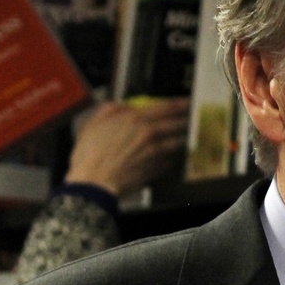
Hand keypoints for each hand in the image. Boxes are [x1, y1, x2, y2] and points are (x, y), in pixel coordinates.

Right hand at [65, 99, 189, 197]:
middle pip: (178, 124)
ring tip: (187, 135)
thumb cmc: (91, 156)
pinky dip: (174, 156)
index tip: (188, 102)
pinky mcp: (157, 169)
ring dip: (184, 138)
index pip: (168, 107)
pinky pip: (171, 159)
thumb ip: (112, 110)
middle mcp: (150, 134)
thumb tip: (123, 106)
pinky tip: (173, 155)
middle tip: (193, 117)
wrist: (95, 182)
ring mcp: (156, 153)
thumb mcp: (95, 123)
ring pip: (178, 142)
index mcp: (136, 119)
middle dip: (188, 119)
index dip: (181, 103)